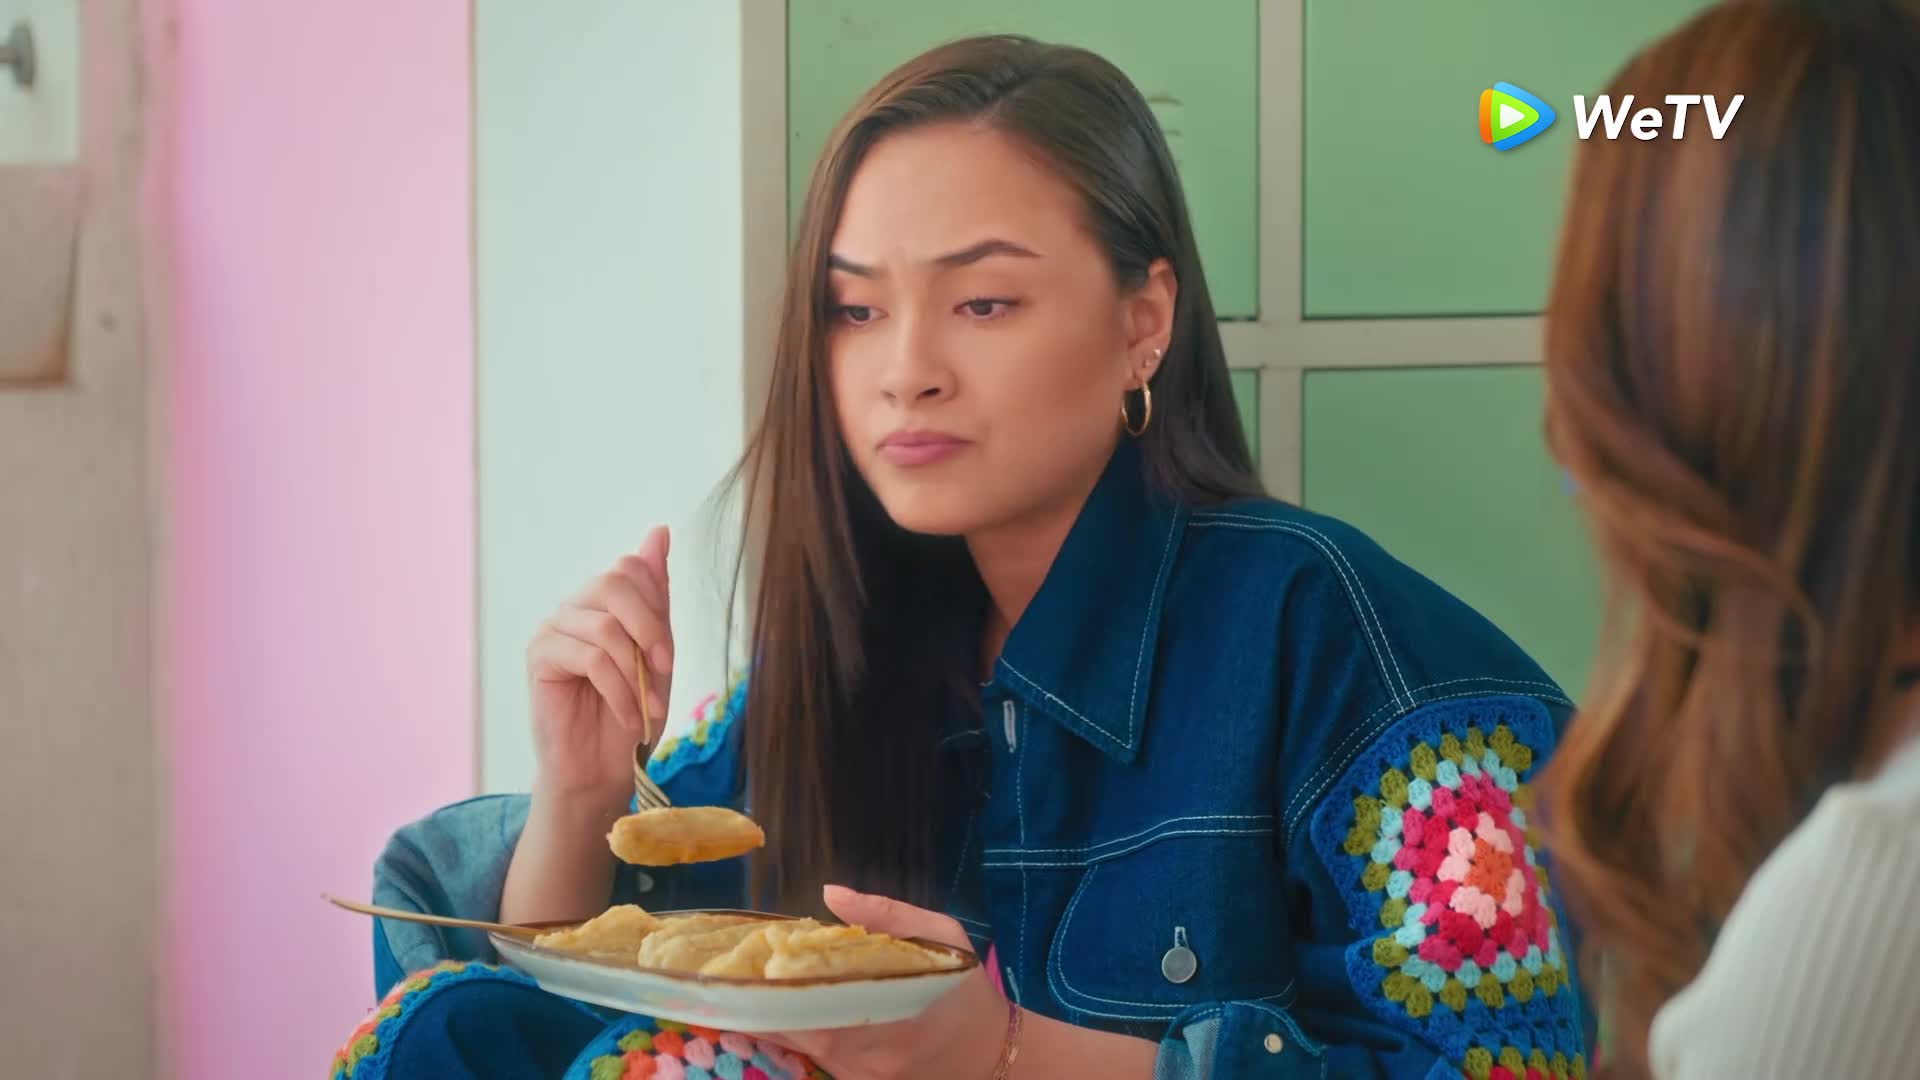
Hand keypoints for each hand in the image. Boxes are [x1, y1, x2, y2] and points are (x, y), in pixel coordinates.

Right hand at [524, 525, 674, 801]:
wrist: (602, 769)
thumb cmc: (633, 712)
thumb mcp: (657, 652)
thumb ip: (656, 595)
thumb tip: (658, 530)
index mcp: (605, 602)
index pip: (631, 567)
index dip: (655, 607)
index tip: (668, 656)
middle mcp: (576, 607)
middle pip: (615, 581)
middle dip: (649, 628)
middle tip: (662, 671)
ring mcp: (554, 629)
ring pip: (606, 627)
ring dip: (635, 674)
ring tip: (646, 706)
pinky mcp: (540, 656)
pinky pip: (589, 658)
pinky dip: (618, 691)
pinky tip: (627, 716)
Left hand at [764, 886, 1009, 1079]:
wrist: (992, 1053)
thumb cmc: (964, 988)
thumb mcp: (941, 936)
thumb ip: (886, 915)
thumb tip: (831, 892)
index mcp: (885, 1015)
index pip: (807, 1008)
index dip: (768, 987)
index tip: (744, 960)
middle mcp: (864, 1057)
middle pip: (790, 1033)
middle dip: (759, 1001)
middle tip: (732, 970)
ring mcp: (857, 1077)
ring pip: (797, 1049)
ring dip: (772, 1018)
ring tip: (748, 984)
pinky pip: (812, 1060)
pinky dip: (795, 1035)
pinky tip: (781, 1011)